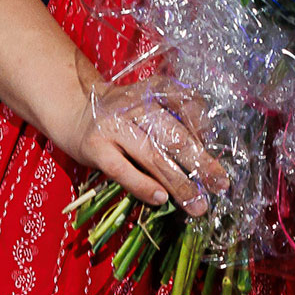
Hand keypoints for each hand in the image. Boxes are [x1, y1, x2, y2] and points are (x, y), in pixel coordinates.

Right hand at [49, 60, 224, 216]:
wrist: (74, 111)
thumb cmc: (123, 115)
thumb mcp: (149, 105)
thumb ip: (174, 123)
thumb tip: (206, 157)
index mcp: (153, 89)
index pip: (187, 102)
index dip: (204, 125)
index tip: (213, 145)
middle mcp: (134, 104)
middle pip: (174, 135)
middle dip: (201, 163)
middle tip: (220, 184)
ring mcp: (113, 125)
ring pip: (153, 156)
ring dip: (179, 183)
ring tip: (197, 204)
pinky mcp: (95, 147)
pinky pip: (123, 170)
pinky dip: (144, 186)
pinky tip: (162, 199)